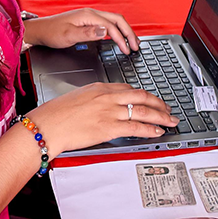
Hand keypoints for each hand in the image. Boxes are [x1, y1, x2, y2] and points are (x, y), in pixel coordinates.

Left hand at [23, 7, 139, 53]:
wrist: (40, 30)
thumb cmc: (52, 33)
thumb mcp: (68, 36)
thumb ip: (88, 33)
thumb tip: (105, 30)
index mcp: (89, 16)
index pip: (112, 26)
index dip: (121, 39)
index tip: (127, 50)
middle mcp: (91, 13)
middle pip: (118, 20)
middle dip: (129, 33)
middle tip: (136, 45)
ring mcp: (90, 16)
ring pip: (114, 21)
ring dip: (125, 31)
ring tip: (133, 42)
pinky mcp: (88, 21)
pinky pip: (108, 23)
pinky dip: (117, 31)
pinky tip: (119, 37)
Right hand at [29, 81, 177, 153]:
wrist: (47, 125)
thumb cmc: (56, 114)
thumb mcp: (78, 98)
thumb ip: (95, 100)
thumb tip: (104, 108)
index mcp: (100, 87)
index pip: (129, 88)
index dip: (144, 95)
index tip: (151, 100)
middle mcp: (108, 97)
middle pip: (141, 96)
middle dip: (158, 103)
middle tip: (168, 109)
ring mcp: (110, 111)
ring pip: (143, 111)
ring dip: (160, 117)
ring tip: (170, 121)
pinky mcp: (109, 128)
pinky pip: (136, 128)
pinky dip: (150, 130)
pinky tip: (157, 132)